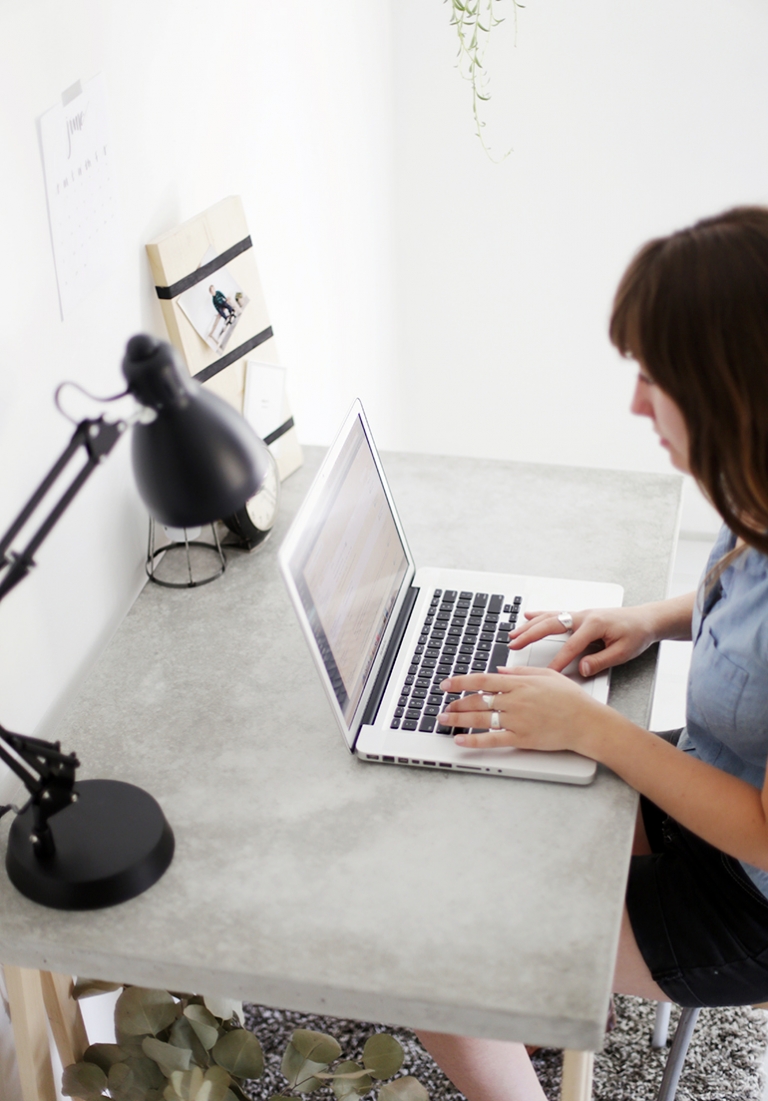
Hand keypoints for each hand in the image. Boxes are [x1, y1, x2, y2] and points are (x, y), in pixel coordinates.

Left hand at [437, 667, 605, 751]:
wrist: (586, 722)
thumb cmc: (571, 699)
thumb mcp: (546, 675)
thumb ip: (520, 672)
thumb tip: (500, 671)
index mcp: (519, 683)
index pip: (482, 680)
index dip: (461, 682)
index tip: (446, 684)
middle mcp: (514, 700)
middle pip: (477, 700)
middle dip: (456, 703)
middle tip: (443, 706)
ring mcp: (516, 720)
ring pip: (480, 718)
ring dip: (459, 719)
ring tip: (444, 720)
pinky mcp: (521, 738)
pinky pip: (492, 740)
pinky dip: (474, 740)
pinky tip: (460, 740)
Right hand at [508, 605, 658, 676]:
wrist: (646, 619)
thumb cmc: (637, 634)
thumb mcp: (623, 652)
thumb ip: (601, 661)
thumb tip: (582, 668)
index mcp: (594, 625)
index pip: (571, 646)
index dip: (558, 661)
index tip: (546, 673)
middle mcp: (584, 616)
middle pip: (551, 625)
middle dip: (530, 635)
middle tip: (514, 645)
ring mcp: (580, 614)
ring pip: (549, 617)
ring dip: (530, 626)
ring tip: (513, 634)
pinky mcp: (580, 615)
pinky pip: (555, 613)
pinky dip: (539, 615)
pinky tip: (527, 616)